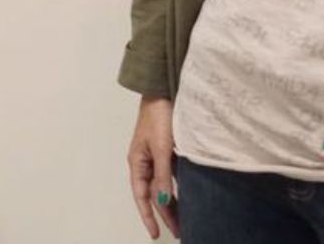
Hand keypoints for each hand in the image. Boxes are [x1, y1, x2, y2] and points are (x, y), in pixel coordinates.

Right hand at [128, 96, 180, 239]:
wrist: (162, 92)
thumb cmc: (158, 117)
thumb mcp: (162, 149)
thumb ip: (163, 176)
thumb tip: (164, 201)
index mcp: (137, 162)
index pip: (141, 196)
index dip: (148, 216)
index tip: (155, 234)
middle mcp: (144, 162)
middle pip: (153, 194)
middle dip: (164, 214)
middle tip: (179, 231)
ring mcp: (155, 156)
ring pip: (162, 186)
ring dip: (172, 202)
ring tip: (184, 220)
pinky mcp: (166, 151)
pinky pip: (170, 175)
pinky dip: (176, 188)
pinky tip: (186, 196)